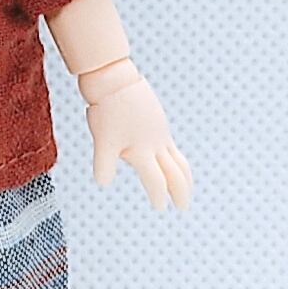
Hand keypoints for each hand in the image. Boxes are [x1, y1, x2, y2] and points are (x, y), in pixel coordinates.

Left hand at [79, 60, 192, 211]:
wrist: (116, 81)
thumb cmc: (107, 111)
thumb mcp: (102, 140)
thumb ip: (104, 164)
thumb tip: (103, 184)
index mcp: (143, 151)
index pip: (155, 181)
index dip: (158, 196)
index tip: (160, 208)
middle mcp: (157, 144)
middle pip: (175, 173)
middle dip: (180, 191)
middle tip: (183, 207)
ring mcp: (161, 134)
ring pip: (178, 160)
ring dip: (184, 177)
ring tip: (185, 188)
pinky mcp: (160, 125)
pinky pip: (173, 148)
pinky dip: (177, 161)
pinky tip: (172, 164)